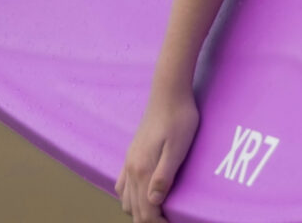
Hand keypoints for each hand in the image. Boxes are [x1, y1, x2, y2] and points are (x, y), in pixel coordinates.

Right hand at [117, 89, 199, 221]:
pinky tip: (141, 196)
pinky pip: (122, 184)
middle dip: (148, 220)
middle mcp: (131, 168)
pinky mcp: (131, 154)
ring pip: (125, 199)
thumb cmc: (179, 118)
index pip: (145, 210)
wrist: (168, 92)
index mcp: (142, 170)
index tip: (172, 222)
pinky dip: (129, 197)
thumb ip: (164, 175)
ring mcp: (128, 161)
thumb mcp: (178, 147)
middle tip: (166, 220)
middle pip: (134, 208)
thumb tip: (155, 202)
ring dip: (138, 210)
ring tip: (156, 214)